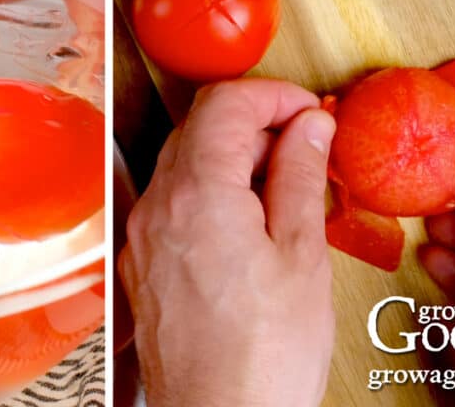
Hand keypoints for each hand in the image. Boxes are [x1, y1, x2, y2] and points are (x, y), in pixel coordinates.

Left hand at [119, 80, 336, 406]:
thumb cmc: (262, 358)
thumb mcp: (301, 254)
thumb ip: (301, 175)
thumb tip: (310, 125)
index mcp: (197, 192)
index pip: (226, 102)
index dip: (274, 96)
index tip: (309, 111)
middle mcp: (158, 204)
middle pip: (202, 126)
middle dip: (257, 123)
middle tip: (306, 148)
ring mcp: (145, 234)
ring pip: (186, 161)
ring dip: (235, 157)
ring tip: (285, 189)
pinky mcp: (144, 262)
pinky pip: (175, 201)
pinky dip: (212, 191)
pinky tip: (250, 223)